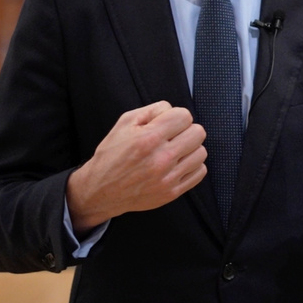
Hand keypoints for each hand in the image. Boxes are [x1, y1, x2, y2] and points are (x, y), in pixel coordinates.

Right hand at [66, 101, 206, 234]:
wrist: (101, 190)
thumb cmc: (112, 154)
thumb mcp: (125, 123)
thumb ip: (152, 110)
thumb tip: (173, 109)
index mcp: (148, 138)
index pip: (185, 116)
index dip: (177, 117)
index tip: (169, 123)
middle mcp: (161, 158)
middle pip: (198, 133)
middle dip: (186, 130)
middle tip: (173, 137)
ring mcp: (168, 178)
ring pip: (201, 152)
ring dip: (190, 149)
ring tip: (175, 151)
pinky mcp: (172, 192)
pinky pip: (200, 172)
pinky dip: (192, 166)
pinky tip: (178, 164)